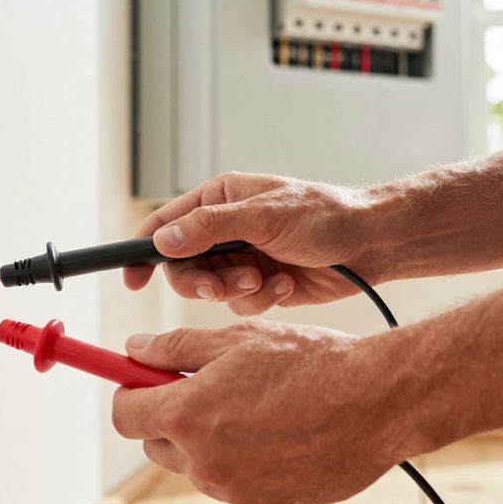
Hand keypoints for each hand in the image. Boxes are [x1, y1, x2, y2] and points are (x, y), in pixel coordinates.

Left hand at [110, 320, 406, 503]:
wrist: (379, 403)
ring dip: (207, 440)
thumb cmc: (313, 364)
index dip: (130, 393)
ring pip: (196, 465)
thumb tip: (134, 351)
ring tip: (255, 407)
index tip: (141, 380)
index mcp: (188, 415)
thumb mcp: (237, 340)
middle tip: (204, 387)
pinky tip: (277, 433)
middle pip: (155, 444)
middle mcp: (204, 461)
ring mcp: (234, 490)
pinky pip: (233, 484)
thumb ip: (175, 348)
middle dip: (169, 416)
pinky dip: (242, 461)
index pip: (125, 415)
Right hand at [123, 172, 377, 314]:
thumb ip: (209, 228)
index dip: (143, 250)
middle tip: (219, 287)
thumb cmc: (323, 215)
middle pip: (183, 265)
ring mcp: (241, 257)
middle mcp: (224, 229)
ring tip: (264, 278)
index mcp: (219, 200)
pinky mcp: (260, 284)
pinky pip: (239, 303)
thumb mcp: (263, 216)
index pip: (165, 224)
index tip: (132, 278)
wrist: (370, 244)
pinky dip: (260, 298)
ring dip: (235, 289)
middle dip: (200, 280)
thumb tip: (162, 240)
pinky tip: (286, 283)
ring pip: (210, 289)